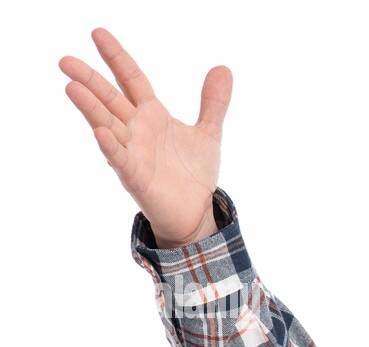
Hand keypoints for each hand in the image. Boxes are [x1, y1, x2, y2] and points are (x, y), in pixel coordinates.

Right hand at [59, 27, 231, 246]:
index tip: (97, 33)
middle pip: (110, 98)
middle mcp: (137, 130)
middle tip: (65, 60)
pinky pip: (120, 159)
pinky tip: (101, 132)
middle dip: (89, 80)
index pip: (131, 79)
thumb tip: (223, 68)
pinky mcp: (136, 176)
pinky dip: (111, 146)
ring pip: (107, 124)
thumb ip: (213, 103)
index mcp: (153, 115)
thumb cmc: (194, 173)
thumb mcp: (208, 133)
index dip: (117, 57)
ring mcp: (133, 152)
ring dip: (90, 107)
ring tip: (71, 87)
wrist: (196, 211)